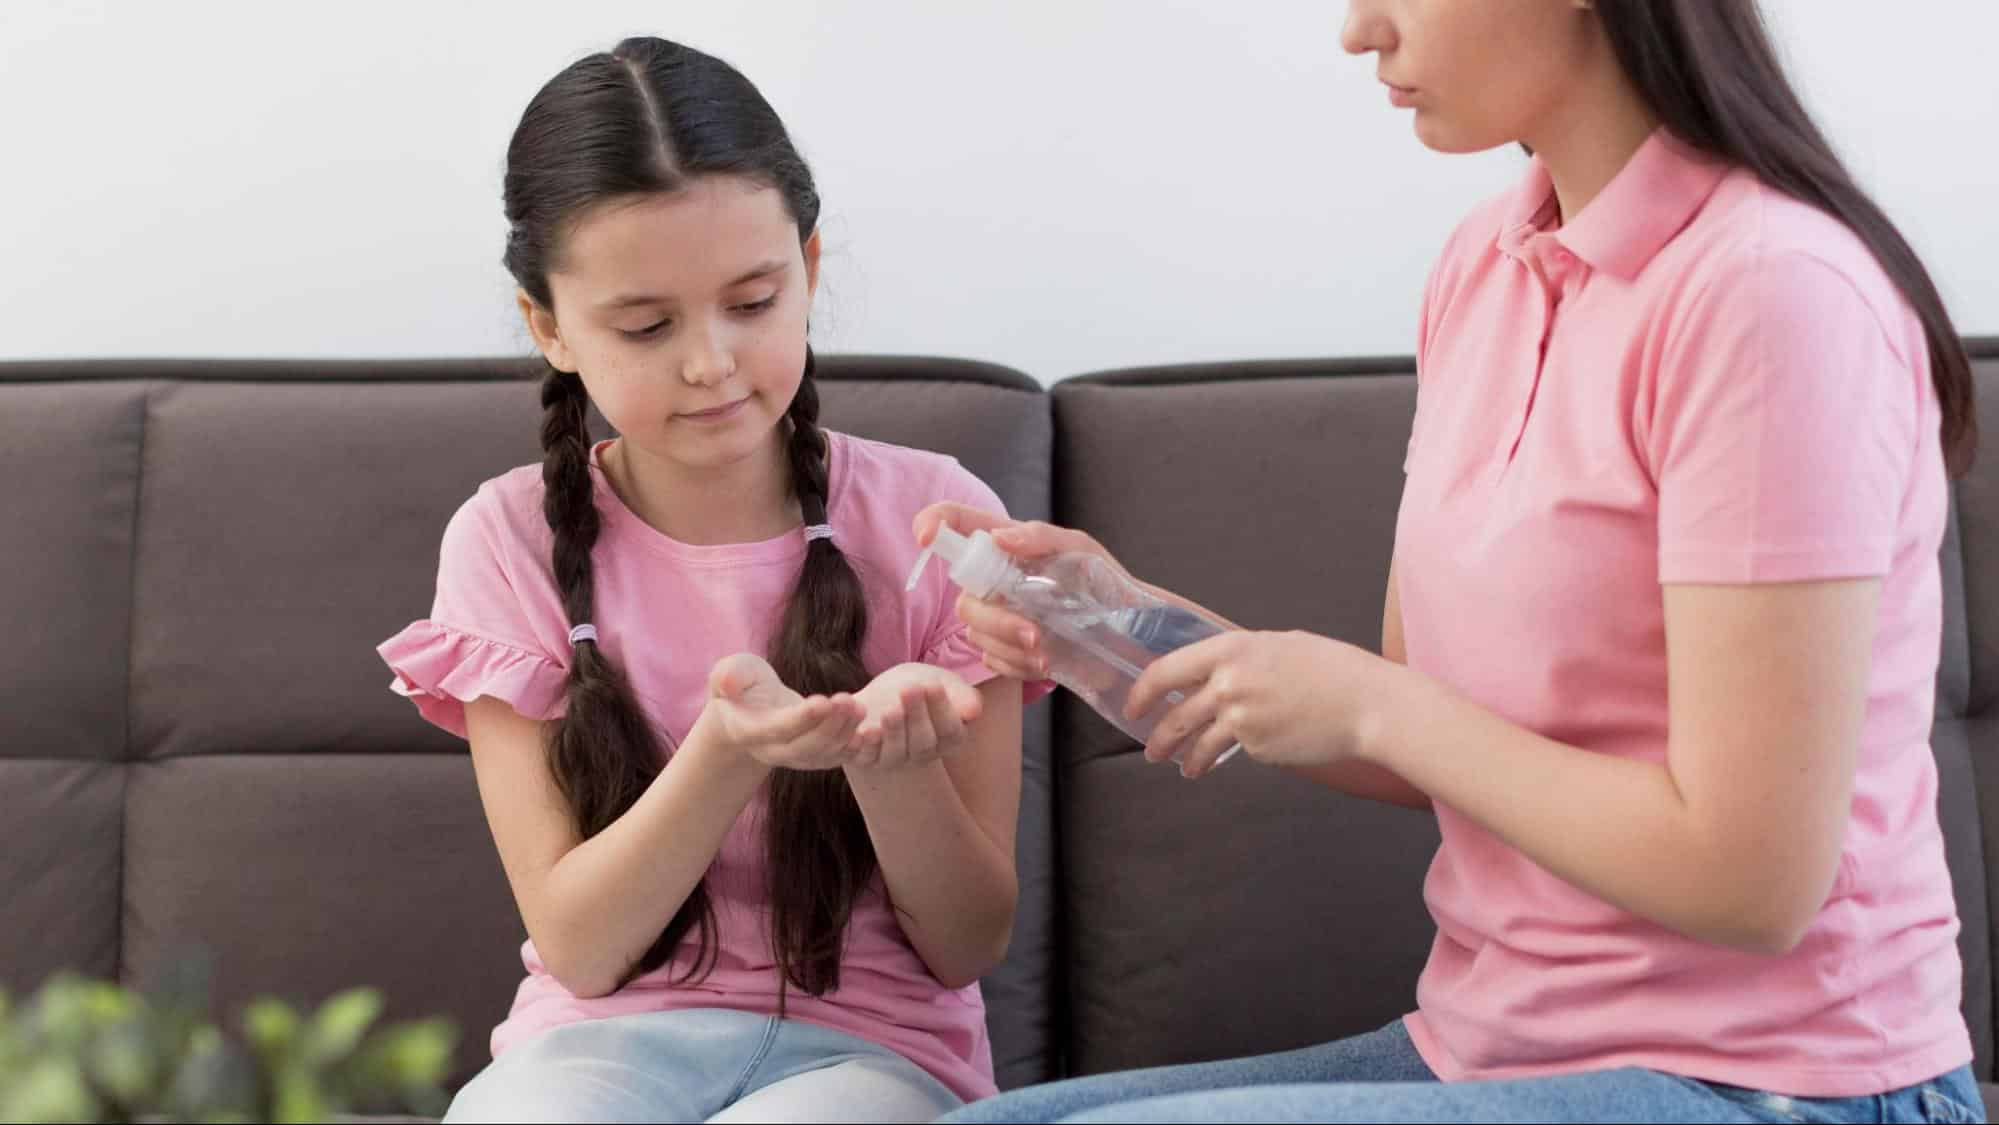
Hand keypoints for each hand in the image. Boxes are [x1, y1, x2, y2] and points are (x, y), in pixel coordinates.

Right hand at [698, 653, 874, 770]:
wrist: (751, 708)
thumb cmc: (742, 683)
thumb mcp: (731, 671)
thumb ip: (728, 675)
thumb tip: (726, 682)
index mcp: (749, 731)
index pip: (778, 729)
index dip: (801, 719)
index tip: (824, 700)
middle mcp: (773, 751)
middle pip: (805, 747)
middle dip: (830, 726)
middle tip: (850, 701)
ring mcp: (796, 758)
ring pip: (824, 754)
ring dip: (846, 732)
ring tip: (861, 707)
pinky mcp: (816, 757)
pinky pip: (838, 757)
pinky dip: (856, 747)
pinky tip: (871, 728)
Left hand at [847, 663, 984, 770]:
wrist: (884, 691)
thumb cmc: (922, 684)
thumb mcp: (943, 682)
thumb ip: (960, 695)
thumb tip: (973, 711)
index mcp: (949, 739)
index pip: (950, 731)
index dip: (941, 709)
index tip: (933, 684)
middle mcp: (923, 755)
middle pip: (923, 743)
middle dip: (917, 715)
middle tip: (910, 689)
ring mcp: (894, 759)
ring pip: (896, 754)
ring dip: (894, 732)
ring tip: (889, 710)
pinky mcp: (866, 758)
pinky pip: (865, 757)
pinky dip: (865, 744)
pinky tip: (864, 726)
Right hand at [913, 502, 1133, 680]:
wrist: (1126, 630)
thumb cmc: (1104, 581)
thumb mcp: (1079, 549)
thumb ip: (1040, 537)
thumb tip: (1001, 538)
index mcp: (1006, 546)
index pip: (956, 524)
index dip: (934, 523)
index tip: (925, 537)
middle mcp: (994, 581)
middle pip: (964, 598)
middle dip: (996, 619)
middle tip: (1035, 632)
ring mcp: (996, 617)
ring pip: (975, 633)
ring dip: (1010, 645)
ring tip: (1048, 650)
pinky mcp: (1005, 650)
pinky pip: (991, 659)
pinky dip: (1017, 664)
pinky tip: (1046, 661)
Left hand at [1126, 630, 1404, 778]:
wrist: (1366, 704)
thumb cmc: (1330, 669)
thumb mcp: (1279, 646)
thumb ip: (1241, 658)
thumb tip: (1213, 673)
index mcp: (1231, 650)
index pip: (1167, 671)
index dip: (1143, 692)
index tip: (1134, 707)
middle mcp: (1229, 683)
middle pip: (1176, 715)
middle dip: (1158, 737)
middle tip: (1151, 749)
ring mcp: (1241, 719)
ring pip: (1199, 743)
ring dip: (1186, 758)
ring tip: (1185, 768)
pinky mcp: (1258, 747)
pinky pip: (1238, 750)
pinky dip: (1237, 753)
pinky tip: (1252, 750)